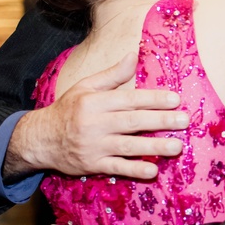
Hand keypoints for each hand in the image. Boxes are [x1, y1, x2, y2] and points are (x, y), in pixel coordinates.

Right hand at [4, 52, 187, 181]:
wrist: (40, 139)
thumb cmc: (68, 110)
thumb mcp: (85, 87)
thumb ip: (112, 75)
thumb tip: (134, 56)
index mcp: (95, 102)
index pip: (129, 99)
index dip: (153, 99)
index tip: (175, 99)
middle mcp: (95, 123)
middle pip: (132, 121)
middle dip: (160, 121)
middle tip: (184, 121)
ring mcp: (94, 145)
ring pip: (128, 146)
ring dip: (154, 146)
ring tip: (177, 146)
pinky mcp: (93, 164)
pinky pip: (117, 168)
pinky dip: (134, 169)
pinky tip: (153, 169)